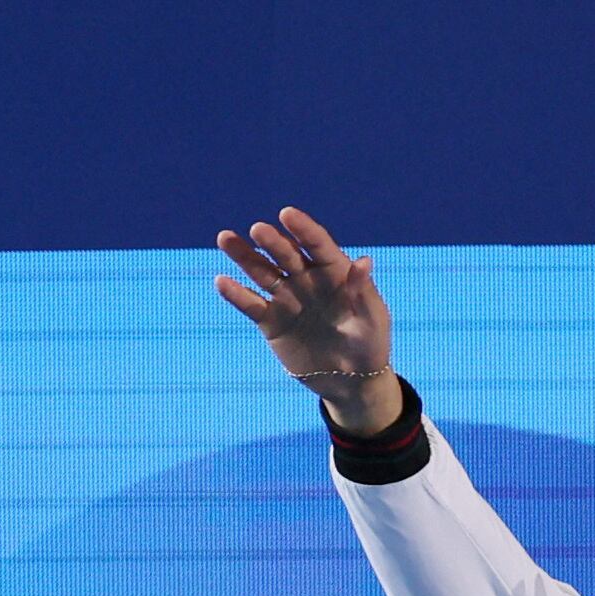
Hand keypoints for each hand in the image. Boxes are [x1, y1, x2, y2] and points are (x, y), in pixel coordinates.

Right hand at [213, 206, 402, 434]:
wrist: (351, 381)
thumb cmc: (370, 346)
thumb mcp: (372, 320)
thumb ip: (362, 292)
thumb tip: (364, 261)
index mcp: (334, 272)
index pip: (317, 244)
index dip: (303, 229)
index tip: (287, 214)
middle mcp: (306, 279)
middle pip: (286, 254)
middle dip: (272, 242)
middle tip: (258, 230)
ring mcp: (287, 298)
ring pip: (262, 272)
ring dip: (244, 256)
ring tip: (225, 238)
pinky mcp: (271, 321)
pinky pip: (251, 304)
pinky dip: (236, 294)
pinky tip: (222, 282)